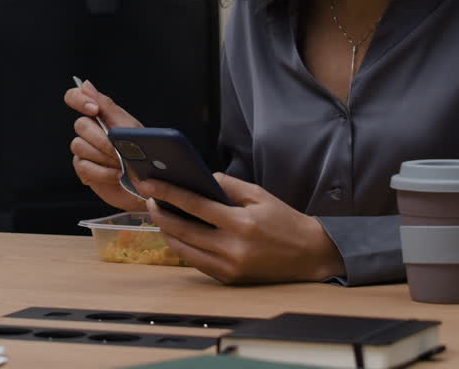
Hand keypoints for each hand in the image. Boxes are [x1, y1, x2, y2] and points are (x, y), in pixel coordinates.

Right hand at [65, 80, 146, 212]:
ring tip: (122, 164)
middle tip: (119, 150)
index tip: (94, 110)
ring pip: (79, 146)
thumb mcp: (129, 126)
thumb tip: (86, 84)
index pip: (75, 97)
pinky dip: (103, 172)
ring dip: (104, 157)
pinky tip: (117, 175)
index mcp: (99, 115)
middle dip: (102, 139)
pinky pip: (84, 166)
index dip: (79, 100)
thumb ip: (107, 107)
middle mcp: (89, 130)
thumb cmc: (142, 151)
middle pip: (80, 125)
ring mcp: (84, 150)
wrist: (149, 181)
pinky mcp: (84, 169)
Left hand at [141, 173, 345, 284]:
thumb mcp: (260, 195)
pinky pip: (196, 262)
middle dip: (161, 213)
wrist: (310, 255)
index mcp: (242, 224)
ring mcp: (230, 268)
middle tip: (149, 199)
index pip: (195, 205)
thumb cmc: (285, 222)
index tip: (150, 185)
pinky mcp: (228, 279)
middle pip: (183, 230)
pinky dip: (183, 247)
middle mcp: (233, 249)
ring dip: (167, 232)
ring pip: (184, 250)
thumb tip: (201, 178)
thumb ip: (229, 185)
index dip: (168, 194)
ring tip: (161, 215)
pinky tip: (178, 233)